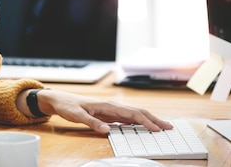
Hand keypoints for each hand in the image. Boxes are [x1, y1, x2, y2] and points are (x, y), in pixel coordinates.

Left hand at [33, 90, 173, 133]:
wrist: (61, 100)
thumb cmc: (69, 106)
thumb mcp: (78, 116)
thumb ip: (93, 122)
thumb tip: (107, 130)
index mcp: (108, 106)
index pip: (132, 114)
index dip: (146, 121)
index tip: (157, 129)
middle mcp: (113, 106)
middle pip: (138, 112)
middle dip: (154, 119)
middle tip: (169, 127)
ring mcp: (112, 110)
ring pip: (135, 115)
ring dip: (149, 120)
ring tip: (161, 127)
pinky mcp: (109, 114)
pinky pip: (128, 119)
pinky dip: (139, 122)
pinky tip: (144, 127)